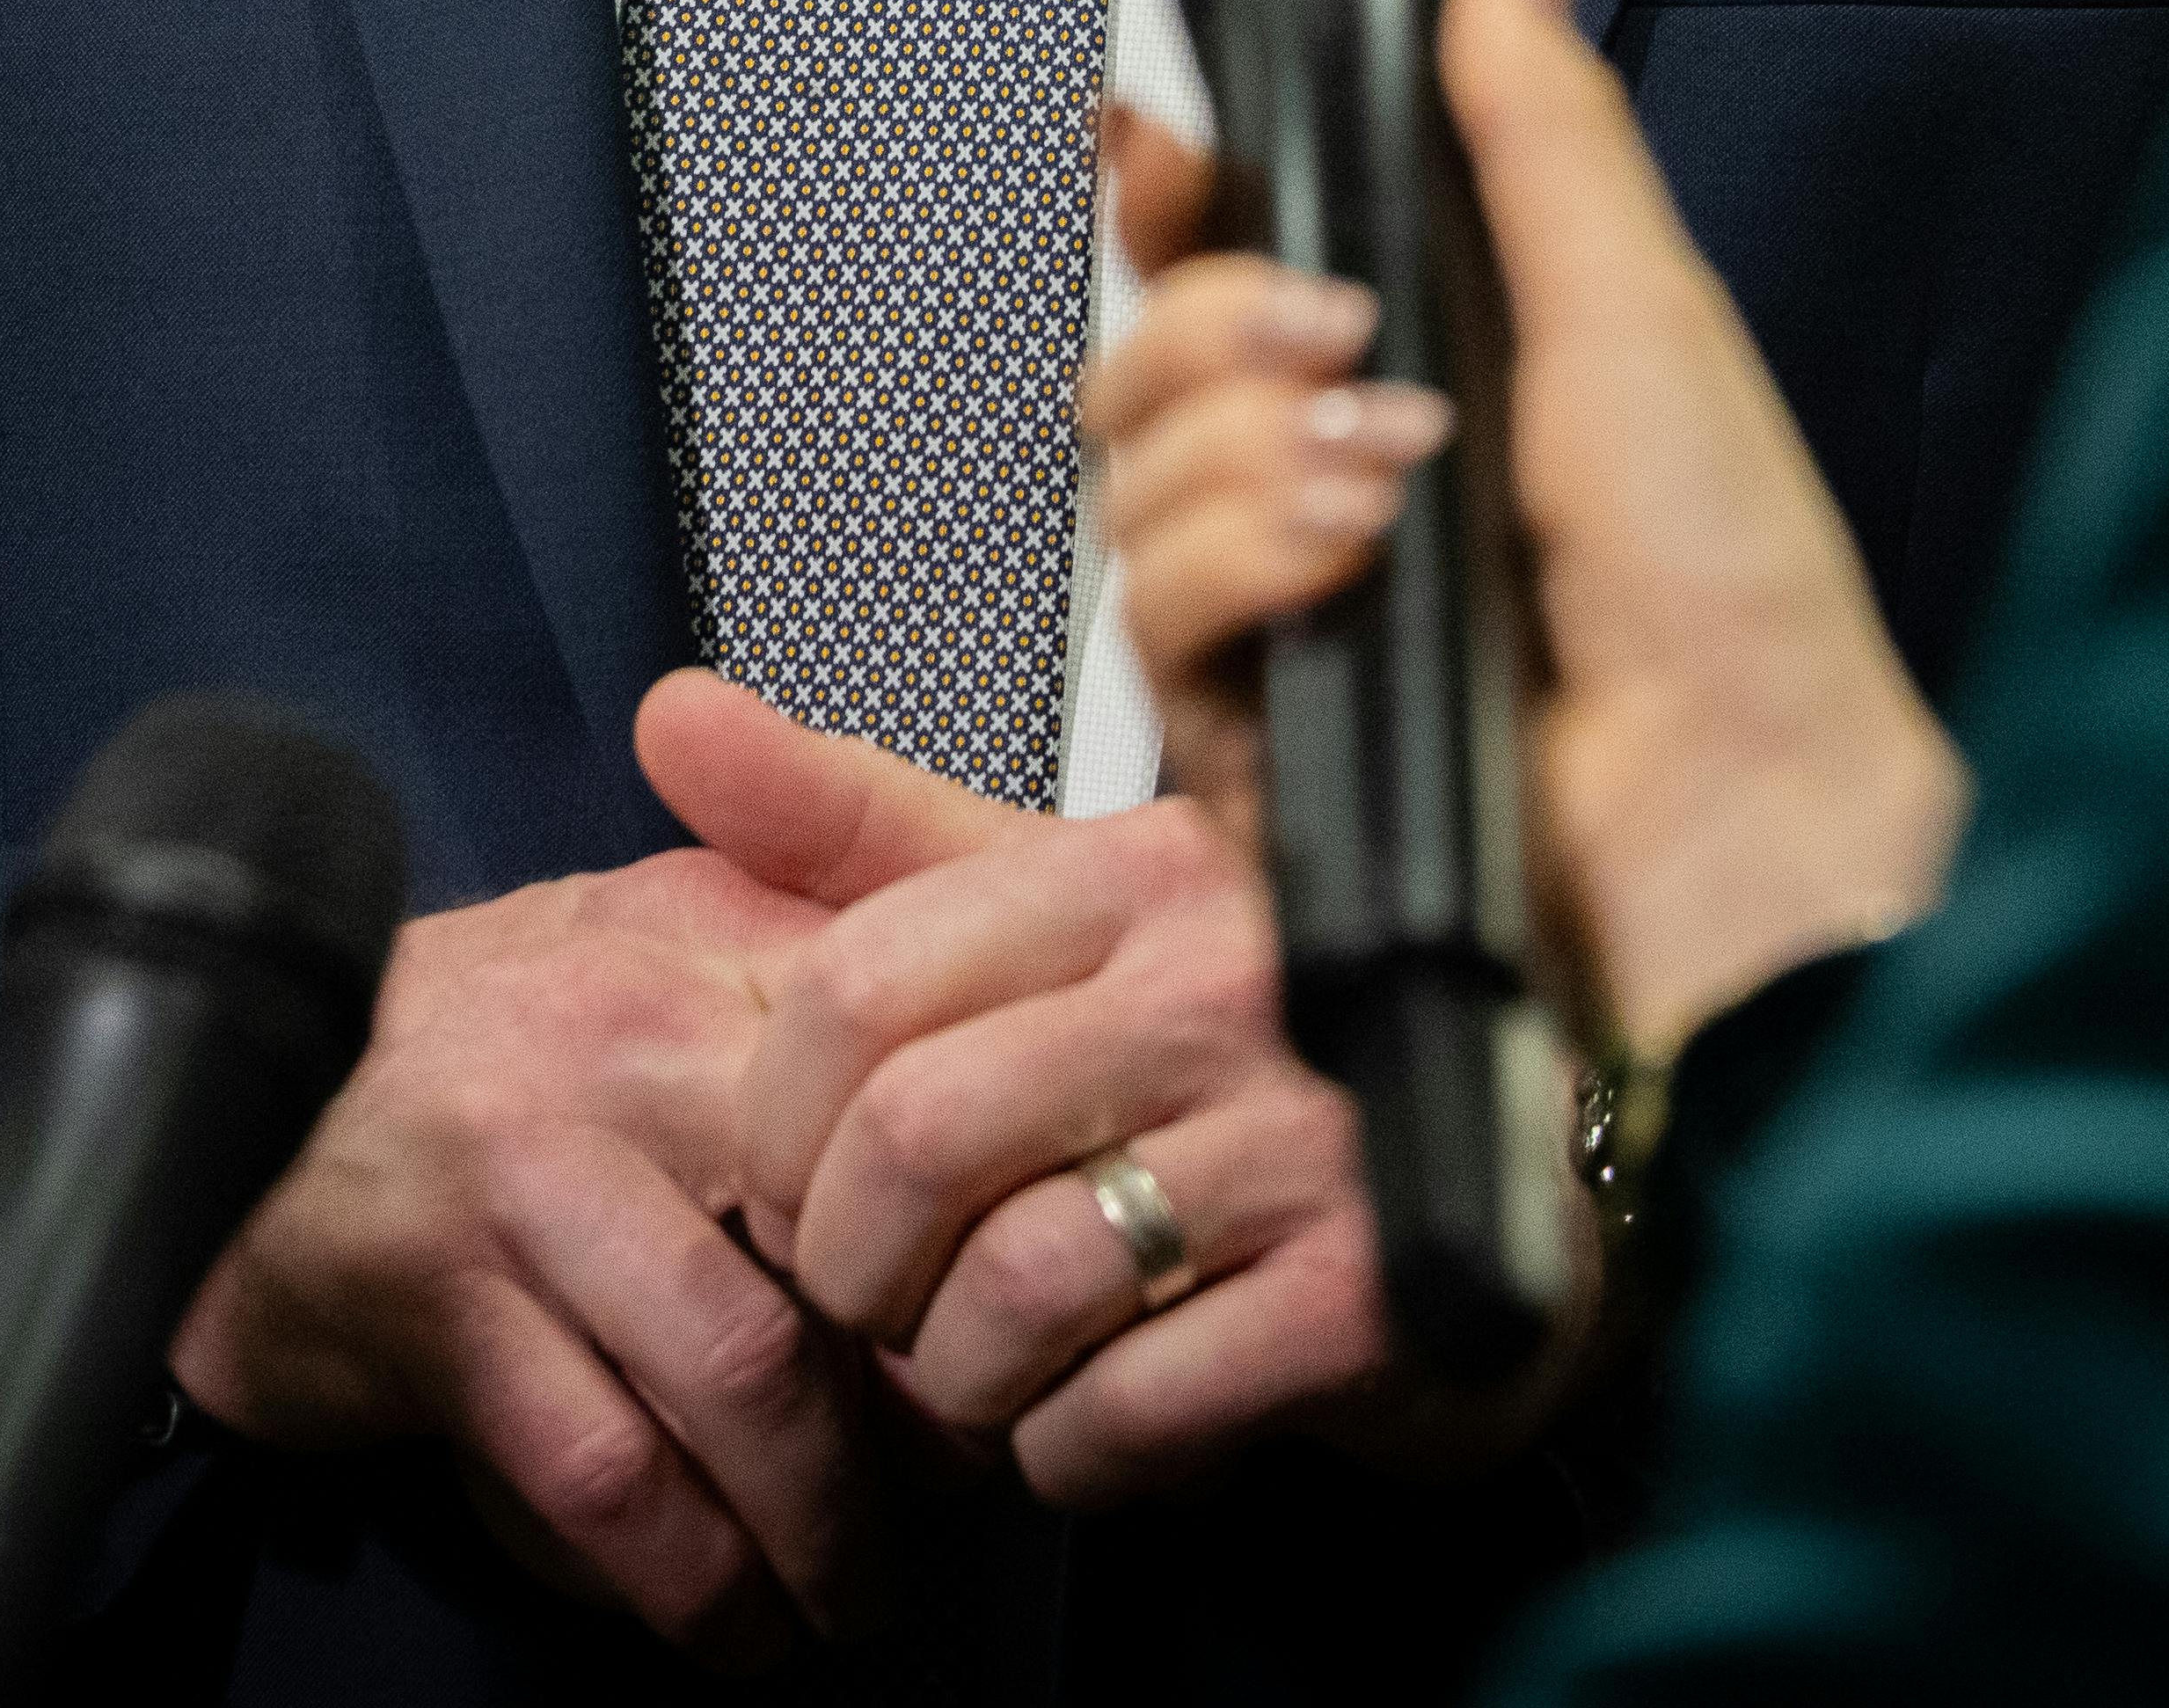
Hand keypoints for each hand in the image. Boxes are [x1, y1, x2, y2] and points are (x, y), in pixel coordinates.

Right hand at [170, 678, 1002, 1657]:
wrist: (236, 1076)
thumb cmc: (479, 1025)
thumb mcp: (653, 928)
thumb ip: (815, 944)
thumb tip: (996, 1077)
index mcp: (701, 951)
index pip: (901, 1108)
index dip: (980, 1256)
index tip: (1016, 1353)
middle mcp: (621, 1049)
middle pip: (844, 1259)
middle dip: (923, 1425)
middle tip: (960, 1507)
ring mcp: (523, 1177)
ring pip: (735, 1383)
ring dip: (813, 1532)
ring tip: (840, 1601)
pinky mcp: (437, 1304)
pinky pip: (604, 1473)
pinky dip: (684, 1576)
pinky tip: (720, 1615)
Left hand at [664, 673, 1391, 1506]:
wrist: (1497, 1199)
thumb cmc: (1229, 1057)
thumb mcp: (1051, 914)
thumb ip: (858, 831)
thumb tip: (670, 716)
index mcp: (1134, 874)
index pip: (858, 988)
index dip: (781, 1129)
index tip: (799, 1194)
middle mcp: (1230, 984)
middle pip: (914, 1141)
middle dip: (851, 1268)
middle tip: (876, 1307)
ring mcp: (1313, 1143)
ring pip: (1014, 1288)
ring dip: (959, 1376)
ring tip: (986, 1371)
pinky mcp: (1370, 1303)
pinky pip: (1128, 1409)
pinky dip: (1069, 1452)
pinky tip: (1090, 1420)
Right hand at [1085, 0, 1961, 1065]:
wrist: (1744, 812)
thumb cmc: (1733, 585)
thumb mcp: (1635, 306)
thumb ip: (1536, 115)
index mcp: (1419, 381)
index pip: (1220, 268)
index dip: (1165, 201)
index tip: (1153, 144)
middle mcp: (1335, 496)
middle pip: (1137, 365)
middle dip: (1210, 322)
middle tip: (1339, 331)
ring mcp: (1287, 625)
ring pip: (1129, 486)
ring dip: (1247, 454)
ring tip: (1389, 476)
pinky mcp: (1250, 745)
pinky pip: (1154, 620)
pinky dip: (1242, 566)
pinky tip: (1349, 560)